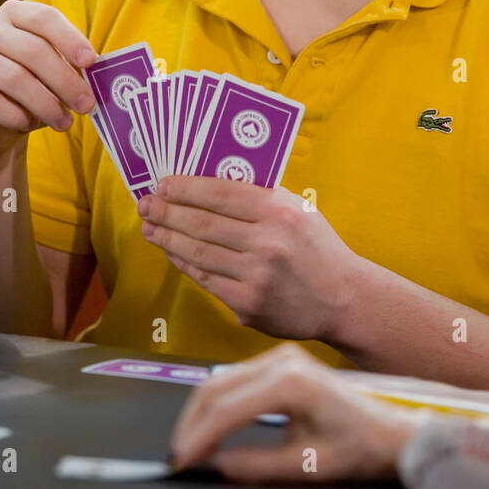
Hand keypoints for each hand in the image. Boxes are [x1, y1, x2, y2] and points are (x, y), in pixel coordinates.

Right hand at [0, 0, 97, 160]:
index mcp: (14, 15)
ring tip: (64, 123)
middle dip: (65, 81)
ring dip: (46, 104)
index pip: (44, 18)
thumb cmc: (31, 93)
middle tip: (86, 105)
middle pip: (33, 50)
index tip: (91, 61)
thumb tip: (95, 74)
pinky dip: (15, 115)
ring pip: (14, 78)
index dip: (69, 38)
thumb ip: (70, 68)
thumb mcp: (53, 76)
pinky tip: (29, 124)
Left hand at [137, 174, 361, 341]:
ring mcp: (256, 276)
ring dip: (167, 239)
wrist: (343, 298)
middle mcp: (266, 242)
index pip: (219, 193)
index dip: (184, 187)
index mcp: (279, 210)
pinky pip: (206, 280)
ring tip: (151, 228)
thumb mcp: (298, 209)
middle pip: (201, 224)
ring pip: (197, 253)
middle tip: (145, 205)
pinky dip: (185, 265)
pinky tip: (173, 254)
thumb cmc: (317, 248)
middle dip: (166, 212)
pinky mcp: (248, 305)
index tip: (163, 184)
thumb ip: (259, 196)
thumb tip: (206, 184)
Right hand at [170, 344, 420, 481]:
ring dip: (200, 413)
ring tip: (189, 448)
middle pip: (216, 387)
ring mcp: (280, 357)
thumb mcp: (306, 466)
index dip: (198, 438)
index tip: (179, 463)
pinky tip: (210, 429)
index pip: (227, 409)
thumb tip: (215, 466)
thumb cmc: (359, 448)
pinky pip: (235, 379)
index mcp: (290, 382)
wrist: (391, 432)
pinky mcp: (280, 363)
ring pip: (221, 380)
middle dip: (191, 424)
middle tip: (177, 457)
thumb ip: (255, 466)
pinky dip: (217, 404)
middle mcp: (282, 360)